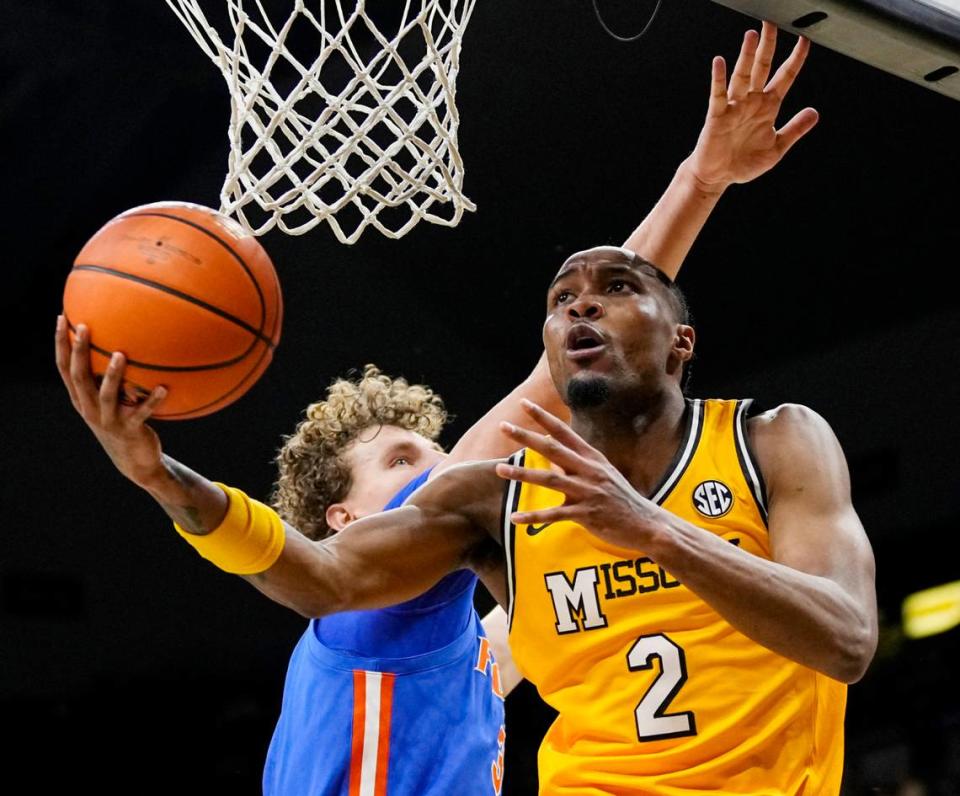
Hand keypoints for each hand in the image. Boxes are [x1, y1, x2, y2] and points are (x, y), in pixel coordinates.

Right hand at [55, 316, 168, 486]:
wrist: (135, 461)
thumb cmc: (124, 421)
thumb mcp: (112, 400)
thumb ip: (109, 377)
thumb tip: (121, 341)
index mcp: (81, 399)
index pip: (64, 368)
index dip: (61, 344)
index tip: (62, 318)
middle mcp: (90, 408)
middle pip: (78, 377)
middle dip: (78, 351)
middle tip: (83, 326)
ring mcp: (109, 420)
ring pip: (107, 395)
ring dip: (113, 375)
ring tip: (121, 354)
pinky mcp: (130, 430)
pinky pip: (142, 413)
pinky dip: (152, 400)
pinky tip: (164, 388)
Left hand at [494, 400, 663, 549]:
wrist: (647, 524)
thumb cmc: (621, 499)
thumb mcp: (601, 475)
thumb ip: (576, 465)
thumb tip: (553, 459)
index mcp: (591, 458)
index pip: (563, 432)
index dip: (543, 417)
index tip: (525, 403)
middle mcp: (588, 470)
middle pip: (552, 449)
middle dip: (526, 437)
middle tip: (504, 426)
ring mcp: (588, 492)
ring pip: (550, 479)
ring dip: (522, 474)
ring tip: (499, 470)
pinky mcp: (587, 514)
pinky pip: (554, 515)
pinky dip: (533, 517)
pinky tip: (514, 518)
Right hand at [686, 22, 818, 192]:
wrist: (717, 177)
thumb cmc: (743, 163)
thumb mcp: (776, 148)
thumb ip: (794, 130)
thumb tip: (814, 113)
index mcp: (768, 108)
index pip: (785, 77)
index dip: (796, 59)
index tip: (804, 41)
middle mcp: (751, 102)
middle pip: (762, 68)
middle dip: (768, 46)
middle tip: (773, 24)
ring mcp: (734, 107)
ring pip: (742, 77)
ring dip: (746, 56)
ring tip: (751, 36)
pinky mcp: (717, 116)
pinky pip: (718, 95)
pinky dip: (718, 79)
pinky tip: (720, 63)